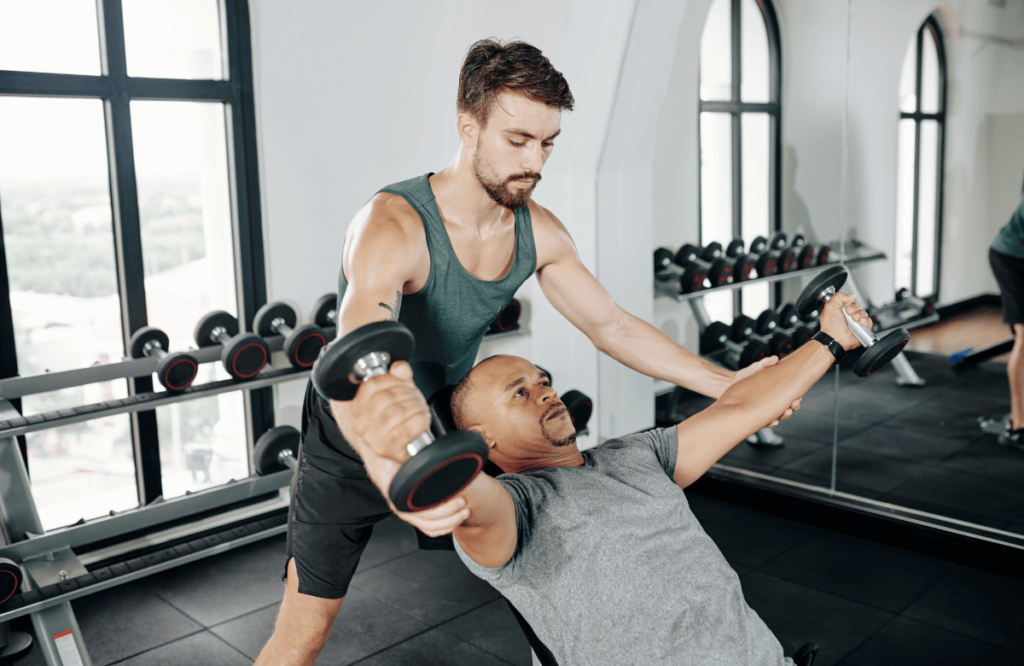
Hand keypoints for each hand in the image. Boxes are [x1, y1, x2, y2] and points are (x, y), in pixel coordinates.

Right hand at [328, 360, 430, 463]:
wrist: (405, 447)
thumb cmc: (400, 419)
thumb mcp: (399, 392)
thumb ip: (399, 376)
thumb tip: (400, 367)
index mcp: (358, 407)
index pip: (371, 385)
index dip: (392, 379)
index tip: (403, 382)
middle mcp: (361, 424)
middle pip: (387, 398)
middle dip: (407, 394)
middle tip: (416, 397)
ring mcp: (372, 437)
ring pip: (398, 412)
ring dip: (415, 407)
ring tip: (420, 408)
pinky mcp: (386, 449)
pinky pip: (407, 428)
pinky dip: (419, 421)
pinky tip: (421, 420)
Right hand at [351, 429, 471, 535]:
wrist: (377, 460)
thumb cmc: (385, 457)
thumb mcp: (396, 455)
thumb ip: (412, 457)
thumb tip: (428, 452)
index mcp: (398, 495)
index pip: (422, 511)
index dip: (443, 508)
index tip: (458, 497)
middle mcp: (401, 507)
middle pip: (429, 522)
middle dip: (451, 515)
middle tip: (464, 502)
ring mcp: (406, 512)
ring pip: (430, 527)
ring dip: (450, 523)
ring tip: (464, 511)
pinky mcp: (412, 514)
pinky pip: (428, 528)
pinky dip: (443, 527)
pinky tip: (454, 519)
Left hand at [733, 356, 800, 426]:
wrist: (728, 384)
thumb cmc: (744, 375)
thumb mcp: (756, 367)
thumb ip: (765, 363)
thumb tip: (774, 358)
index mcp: (776, 390)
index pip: (790, 395)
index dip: (796, 397)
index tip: (798, 396)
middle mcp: (772, 400)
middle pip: (788, 407)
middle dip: (793, 407)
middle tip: (794, 404)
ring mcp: (764, 408)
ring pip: (779, 415)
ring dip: (784, 416)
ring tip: (785, 412)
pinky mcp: (756, 415)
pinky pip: (766, 422)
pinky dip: (771, 423)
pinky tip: (773, 421)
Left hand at [819, 292, 872, 350]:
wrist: (835, 337)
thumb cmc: (830, 325)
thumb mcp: (830, 305)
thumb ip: (839, 296)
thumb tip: (851, 295)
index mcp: (842, 310)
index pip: (851, 301)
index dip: (850, 303)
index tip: (846, 307)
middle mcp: (849, 316)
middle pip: (859, 307)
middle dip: (854, 310)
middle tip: (848, 315)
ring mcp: (856, 322)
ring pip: (864, 313)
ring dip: (859, 315)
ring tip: (853, 320)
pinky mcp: (862, 329)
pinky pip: (869, 322)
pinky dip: (866, 321)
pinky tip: (860, 323)